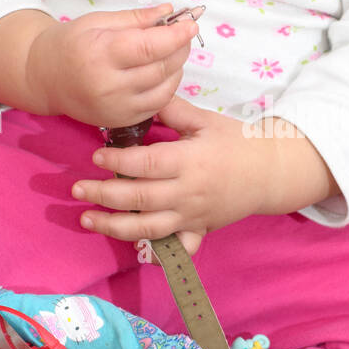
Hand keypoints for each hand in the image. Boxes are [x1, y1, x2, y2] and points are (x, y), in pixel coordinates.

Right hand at [25, 3, 197, 126]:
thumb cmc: (71, 45)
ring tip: (172, 51)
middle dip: (179, 49)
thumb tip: (169, 12)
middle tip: (183, 34)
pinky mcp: (121, 121)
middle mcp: (108, 86)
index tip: (191, 24)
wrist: (46, 79)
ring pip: (165, 89)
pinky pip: (157, 104)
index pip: (148, 47)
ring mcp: (116, 108)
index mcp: (99, 55)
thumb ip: (136, 18)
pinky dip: (167, 87)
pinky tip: (162, 72)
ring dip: (177, 68)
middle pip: (161, 68)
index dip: (175, 36)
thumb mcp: (97, 22)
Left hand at [70, 97, 337, 243]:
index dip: (117, 162)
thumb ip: (172, 110)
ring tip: (87, 219)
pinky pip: (176, 246)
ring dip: (114, 226)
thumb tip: (140, 96)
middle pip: (139, 198)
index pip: (146, 164)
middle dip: (104, 195)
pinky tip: (133, 248)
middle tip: (77, 188)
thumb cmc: (237, 141)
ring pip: (149, 227)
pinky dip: (157, 252)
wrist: (271, 172)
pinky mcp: (199, 229)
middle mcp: (189, 192)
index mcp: (190, 161)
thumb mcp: (206, 120)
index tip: (96, 156)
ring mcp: (193, 215)